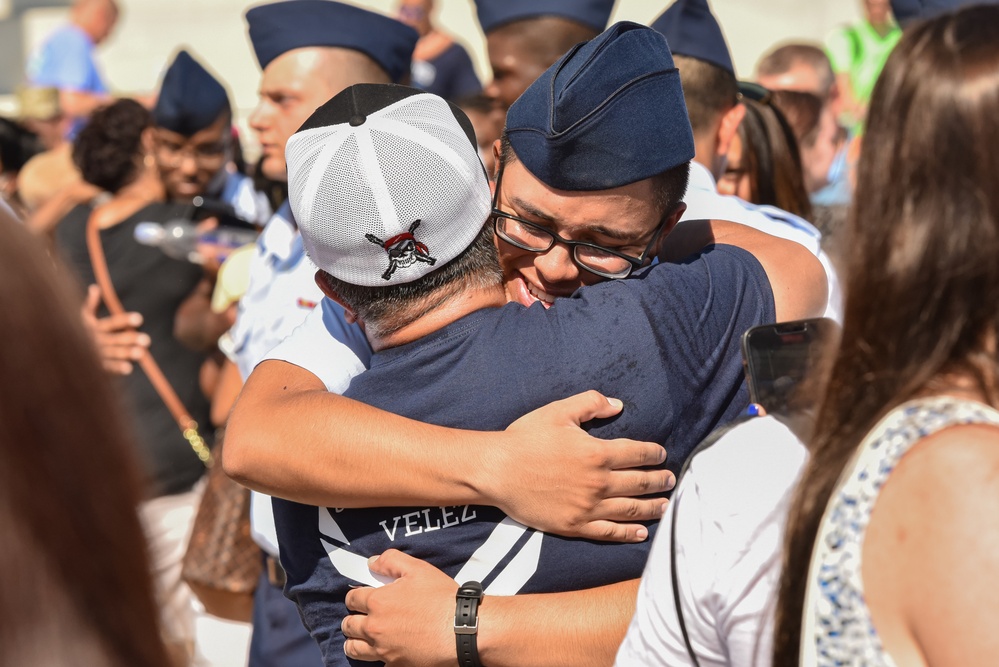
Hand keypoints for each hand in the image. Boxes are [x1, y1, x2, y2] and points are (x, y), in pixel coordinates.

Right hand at [81, 284, 149, 374]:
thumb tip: (95, 287)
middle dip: (130, 339)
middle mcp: (96, 340)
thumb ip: (90, 304)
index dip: (124, 320)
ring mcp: (95, 354)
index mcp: (94, 328)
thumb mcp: (81, 318)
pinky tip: (129, 369)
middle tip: (147, 340)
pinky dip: (116, 368)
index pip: (112, 323)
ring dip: (126, 353)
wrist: (57, 351)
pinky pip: (106, 367)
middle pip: (115, 339)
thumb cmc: (73, 331)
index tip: (139, 318)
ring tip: (141, 353)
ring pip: (113, 353)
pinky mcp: (95, 366)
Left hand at [343, 550, 456, 666]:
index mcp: (377, 602)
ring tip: (358, 640)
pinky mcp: (396, 665)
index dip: (354, 597)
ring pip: (355, 649)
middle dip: (351, 620)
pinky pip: (378, 665)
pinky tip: (384, 654)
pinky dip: (378, 659)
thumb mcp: (417, 569)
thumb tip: (372, 562)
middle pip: (349, 626)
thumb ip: (391, 561)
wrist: (461, 629)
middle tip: (356, 619)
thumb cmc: (441, 598)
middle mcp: (375, 628)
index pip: (352, 599)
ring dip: (354, 642)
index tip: (358, 598)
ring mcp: (384, 650)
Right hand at [482, 390, 674, 543]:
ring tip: (664, 505)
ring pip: (630, 510)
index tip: (661, 454)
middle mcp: (598, 483)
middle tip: (670, 480)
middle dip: (659, 481)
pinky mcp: (574, 526)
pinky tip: (640, 533)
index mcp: (597, 453)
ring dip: (652, 507)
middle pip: (640, 483)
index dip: (653, 454)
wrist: (496, 471)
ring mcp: (587, 507)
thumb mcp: (558, 411)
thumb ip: (591, 404)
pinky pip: (608, 532)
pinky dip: (628, 534)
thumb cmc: (525, 438)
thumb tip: (617, 405)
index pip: (638, 454)